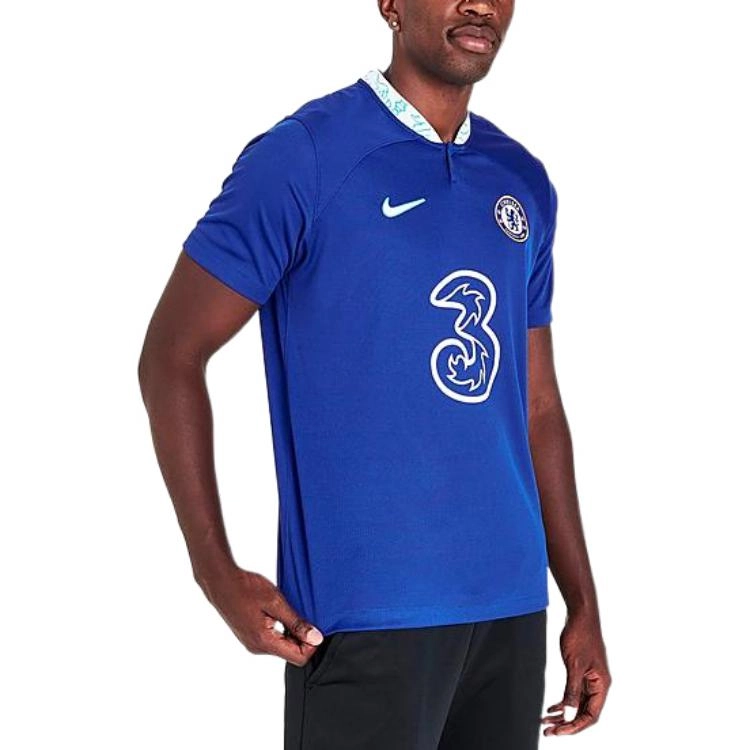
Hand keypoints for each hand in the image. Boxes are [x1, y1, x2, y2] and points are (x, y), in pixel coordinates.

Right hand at [197, 565, 323, 665]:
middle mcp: (258, 648)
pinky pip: (273, 640)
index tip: (313, 625)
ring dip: (291, 631)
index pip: (299, 658)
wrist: (222, 582)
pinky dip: (281, 629)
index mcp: (265, 642)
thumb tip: (316, 638)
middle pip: (291, 653)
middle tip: (302, 613)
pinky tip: (278, 612)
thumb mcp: (276, 602)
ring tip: (288, 610)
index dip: (311, 644)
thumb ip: (296, 622)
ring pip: (282, 646)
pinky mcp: (250, 637)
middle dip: (302, 637)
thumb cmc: (246, 588)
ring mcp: (253, 644)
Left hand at [541, 609, 611, 734]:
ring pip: (576, 704)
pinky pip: (573, 693)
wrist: (580, 615)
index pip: (590, 715)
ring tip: (546, 722)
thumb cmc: (581, 635)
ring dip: (563, 714)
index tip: (559, 732)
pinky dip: (563, 702)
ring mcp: (589, 679)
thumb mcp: (574, 665)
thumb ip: (572, 690)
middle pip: (583, 712)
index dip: (575, 726)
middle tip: (548, 731)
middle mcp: (597, 685)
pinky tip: (552, 708)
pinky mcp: (581, 672)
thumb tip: (568, 713)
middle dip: (566, 723)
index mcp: (601, 685)